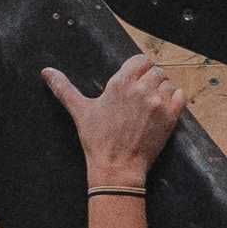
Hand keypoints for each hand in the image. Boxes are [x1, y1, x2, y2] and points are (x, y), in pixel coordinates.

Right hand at [45, 52, 189, 184]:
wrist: (117, 168)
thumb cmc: (97, 140)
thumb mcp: (79, 111)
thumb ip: (64, 88)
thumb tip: (46, 72)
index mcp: (120, 83)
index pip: (140, 59)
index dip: (138, 68)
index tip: (134, 79)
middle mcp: (141, 89)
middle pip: (155, 70)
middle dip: (149, 79)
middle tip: (141, 95)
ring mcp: (158, 102)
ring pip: (167, 83)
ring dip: (162, 90)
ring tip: (151, 105)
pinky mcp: (170, 117)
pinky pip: (180, 96)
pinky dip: (175, 99)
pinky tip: (163, 109)